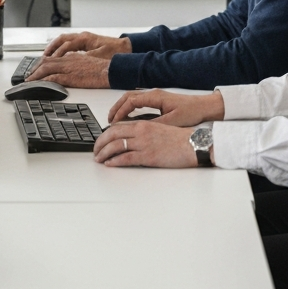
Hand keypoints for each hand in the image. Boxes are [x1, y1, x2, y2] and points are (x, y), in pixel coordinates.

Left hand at [26, 52, 110, 88]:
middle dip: (34, 69)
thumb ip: (75, 65)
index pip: (52, 58)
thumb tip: (69, 71)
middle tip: (27, 76)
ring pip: (46, 68)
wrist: (110, 70)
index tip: (35, 70)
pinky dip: (42, 81)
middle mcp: (68, 59)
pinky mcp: (70, 76)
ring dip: (35, 75)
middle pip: (45, 62)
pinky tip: (37, 84)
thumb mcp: (86, 64)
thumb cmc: (101, 69)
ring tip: (28, 82)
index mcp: (71, 56)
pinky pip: (52, 77)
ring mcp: (68, 67)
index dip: (41, 64)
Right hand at [43, 31, 131, 58]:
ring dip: (54, 49)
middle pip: (61, 40)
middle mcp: (82, 37)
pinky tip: (59, 57)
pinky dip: (61, 50)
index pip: (64, 45)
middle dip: (50, 50)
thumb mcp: (98, 56)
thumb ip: (83, 58)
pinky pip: (69, 44)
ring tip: (46, 58)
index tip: (47, 63)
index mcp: (84, 39)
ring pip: (64, 41)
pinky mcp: (86, 43)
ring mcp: (84, 39)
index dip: (55, 55)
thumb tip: (70, 62)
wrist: (127, 48)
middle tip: (41, 59)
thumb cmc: (115, 51)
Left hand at [93, 121, 208, 167]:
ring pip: (116, 145)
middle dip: (100, 142)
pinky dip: (114, 161)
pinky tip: (109, 164)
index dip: (106, 133)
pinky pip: (126, 158)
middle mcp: (141, 131)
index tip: (101, 140)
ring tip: (98, 159)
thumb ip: (144, 132)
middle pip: (112, 134)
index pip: (118, 126)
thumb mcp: (159, 129)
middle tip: (95, 150)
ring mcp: (144, 144)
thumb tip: (132, 139)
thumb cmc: (179, 139)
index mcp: (144, 124)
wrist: (192, 144)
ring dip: (104, 153)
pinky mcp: (148, 156)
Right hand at [108, 89, 224, 126]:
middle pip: (128, 97)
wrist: (204, 107)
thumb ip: (155, 124)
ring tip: (115, 120)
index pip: (131, 101)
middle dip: (116, 108)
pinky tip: (128, 119)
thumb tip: (138, 129)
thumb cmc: (191, 112)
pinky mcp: (158, 101)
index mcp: (155, 97)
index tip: (113, 122)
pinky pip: (138, 102)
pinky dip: (129, 109)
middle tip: (108, 121)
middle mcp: (153, 94)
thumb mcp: (172, 121)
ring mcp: (155, 96)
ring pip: (132, 99)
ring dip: (122, 108)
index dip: (120, 112)